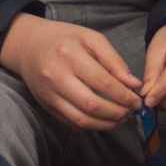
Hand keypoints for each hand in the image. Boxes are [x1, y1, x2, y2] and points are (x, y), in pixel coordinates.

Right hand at [0, 15, 141, 128]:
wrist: (28, 46)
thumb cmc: (63, 39)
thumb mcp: (91, 39)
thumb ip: (113, 60)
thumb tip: (134, 84)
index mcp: (70, 56)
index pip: (103, 83)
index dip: (124, 96)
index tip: (137, 100)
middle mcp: (56, 77)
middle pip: (92, 105)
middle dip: (117, 113)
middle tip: (131, 112)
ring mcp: (49, 95)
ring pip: (81, 119)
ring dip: (105, 124)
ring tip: (120, 118)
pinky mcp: (46, 106)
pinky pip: (71, 123)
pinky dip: (91, 126)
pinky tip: (103, 120)